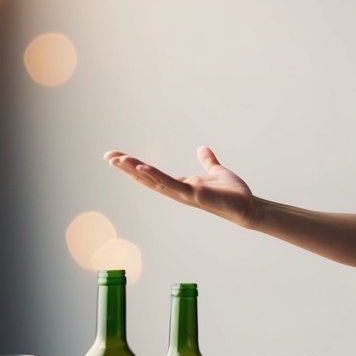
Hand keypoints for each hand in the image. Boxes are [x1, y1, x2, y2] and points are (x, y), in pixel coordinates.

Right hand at [104, 146, 259, 226]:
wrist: (248, 206)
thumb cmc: (232, 193)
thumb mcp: (216, 171)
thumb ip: (207, 162)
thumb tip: (202, 148)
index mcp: (180, 185)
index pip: (152, 174)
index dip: (135, 166)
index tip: (117, 156)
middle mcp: (178, 191)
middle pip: (146, 178)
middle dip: (127, 168)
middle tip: (107, 156)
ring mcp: (184, 194)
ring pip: (155, 181)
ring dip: (136, 171)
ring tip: (118, 160)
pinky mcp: (195, 195)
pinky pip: (172, 184)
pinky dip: (157, 176)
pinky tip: (143, 167)